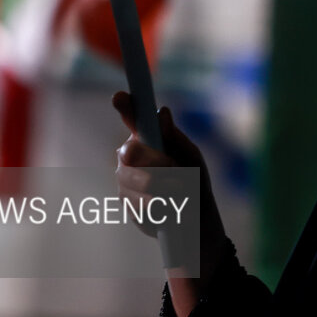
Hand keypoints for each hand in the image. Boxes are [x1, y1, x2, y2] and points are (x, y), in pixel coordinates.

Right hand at [114, 92, 194, 237]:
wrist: (196, 219)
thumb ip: (174, 137)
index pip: (132, 117)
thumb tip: (162, 113)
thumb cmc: (194, 181)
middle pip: (130, 152)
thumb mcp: (191, 158)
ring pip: (134, 179)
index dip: (125, 107)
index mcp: (147, 137)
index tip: (120, 96)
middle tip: (175, 168)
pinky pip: (137, 201)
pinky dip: (159, 203)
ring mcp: (125, 178)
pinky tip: (168, 206)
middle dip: (155, 162)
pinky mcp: (126, 202)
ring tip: (180, 190)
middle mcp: (131, 155)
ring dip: (163, 186)